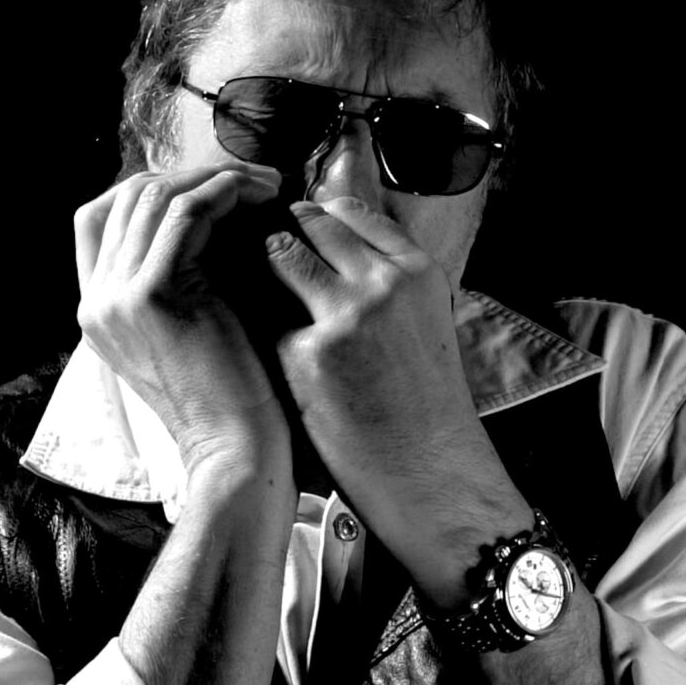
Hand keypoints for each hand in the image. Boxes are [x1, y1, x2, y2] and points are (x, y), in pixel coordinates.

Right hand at [73, 161, 294, 471]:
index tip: (207, 188)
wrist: (234, 451)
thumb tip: (209, 218)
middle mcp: (96, 300)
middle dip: (192, 174)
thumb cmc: (231, 398)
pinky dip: (222, 192)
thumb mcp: (188, 332)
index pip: (98, 216)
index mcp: (96, 310)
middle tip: (247, 180)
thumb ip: (178, 283)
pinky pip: (184, 213)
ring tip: (262, 185)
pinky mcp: (153, 294)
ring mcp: (117, 296)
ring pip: (155, 195)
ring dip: (214, 177)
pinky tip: (256, 196)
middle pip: (129, 195)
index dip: (151, 187)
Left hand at [261, 197, 530, 594]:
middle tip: (267, 251)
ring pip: (280, 255)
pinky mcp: (309, 351)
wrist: (429, 472)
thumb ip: (384, 280)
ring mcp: (346, 314)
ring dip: (264, 267)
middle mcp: (384, 282)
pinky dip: (260, 324)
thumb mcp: (422, 322)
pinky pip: (266, 315)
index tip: (301, 228)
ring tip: (256, 288)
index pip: (352, 212)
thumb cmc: (423, 406)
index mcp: (417, 271)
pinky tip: (261, 344)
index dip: (319, 218)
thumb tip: (331, 247)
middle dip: (284, 233)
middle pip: (312, 223)